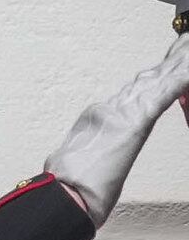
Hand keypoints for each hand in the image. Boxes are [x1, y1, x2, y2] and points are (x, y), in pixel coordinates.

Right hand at [44, 31, 188, 227]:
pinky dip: (182, 76)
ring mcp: (122, 112)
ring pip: (157, 80)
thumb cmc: (67, 190)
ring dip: (177, 63)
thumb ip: (83, 156)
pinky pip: (168, 91)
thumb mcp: (71, 168)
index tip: (157, 72)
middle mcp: (108, 110)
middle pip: (145, 81)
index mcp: (94, 121)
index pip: (128, 96)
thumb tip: (81, 163)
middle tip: (182, 45)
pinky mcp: (138, 118)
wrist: (64, 195)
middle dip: (165, 64)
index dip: (146, 82)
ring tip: (187, 48)